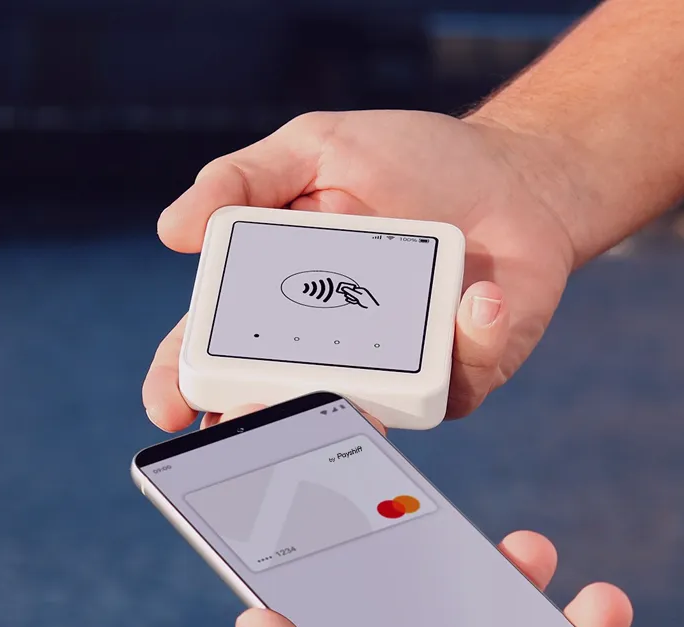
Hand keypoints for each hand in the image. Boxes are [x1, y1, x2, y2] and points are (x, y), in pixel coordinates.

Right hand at [144, 109, 586, 431]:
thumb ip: (243, 179)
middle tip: (248, 414)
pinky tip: (477, 295)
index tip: (169, 406)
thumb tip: (173, 232)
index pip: (219, 351)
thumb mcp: (317, 149)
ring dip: (352, 404)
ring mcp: (397, 369)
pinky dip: (468, 339)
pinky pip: (457, 384)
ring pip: (363, 416)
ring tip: (345, 384)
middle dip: (256, 419)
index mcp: (284, 297)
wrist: (515, 173)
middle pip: (279, 401)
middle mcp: (334, 346)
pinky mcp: (461, 376)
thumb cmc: (409, 162)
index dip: (185, 383)